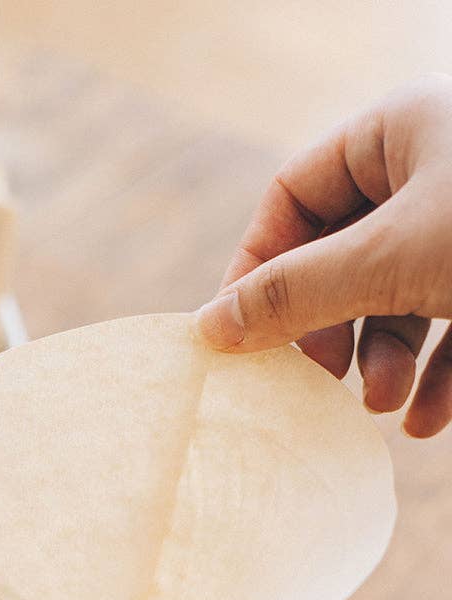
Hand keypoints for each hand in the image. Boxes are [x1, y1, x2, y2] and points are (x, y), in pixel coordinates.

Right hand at [196, 73, 451, 436]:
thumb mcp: (393, 260)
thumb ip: (296, 294)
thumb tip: (210, 328)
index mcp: (399, 135)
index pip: (294, 196)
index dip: (258, 266)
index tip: (237, 338)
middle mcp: (434, 177)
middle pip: (342, 256)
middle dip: (331, 329)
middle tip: (321, 381)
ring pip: (398, 300)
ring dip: (383, 363)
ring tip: (382, 409)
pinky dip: (436, 378)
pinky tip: (428, 422)